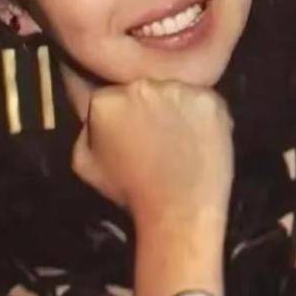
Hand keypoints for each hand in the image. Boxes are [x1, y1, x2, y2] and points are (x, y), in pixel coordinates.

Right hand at [71, 79, 233, 231]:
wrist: (178, 211)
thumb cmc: (130, 192)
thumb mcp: (86, 165)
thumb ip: (85, 131)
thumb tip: (93, 117)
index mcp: (106, 100)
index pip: (111, 94)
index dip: (122, 113)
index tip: (130, 130)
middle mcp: (142, 85)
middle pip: (145, 87)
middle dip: (148, 105)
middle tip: (157, 134)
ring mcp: (179, 89)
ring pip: (176, 90)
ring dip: (177, 108)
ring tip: (180, 138)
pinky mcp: (210, 98)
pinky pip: (204, 100)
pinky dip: (203, 115)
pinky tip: (200, 138)